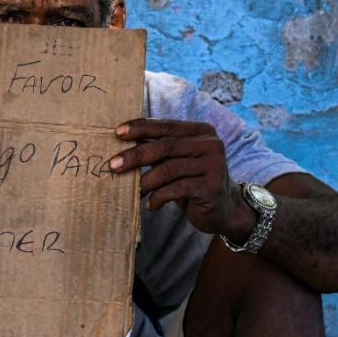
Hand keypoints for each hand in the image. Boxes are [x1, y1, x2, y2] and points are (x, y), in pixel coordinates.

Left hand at [110, 119, 254, 239]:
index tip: (117, 133)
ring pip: (169, 169)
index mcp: (201, 131)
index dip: (140, 128)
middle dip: (135, 156)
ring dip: (145, 182)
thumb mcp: (177, 162)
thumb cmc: (192, 182)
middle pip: (165, 146)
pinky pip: (176, 189)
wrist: (224, 210)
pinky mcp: (212, 186)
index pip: (165, 125)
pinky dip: (159, 197)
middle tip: (113, 165)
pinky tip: (151, 205)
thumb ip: (159, 150)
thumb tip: (122, 142)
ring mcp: (214, 164)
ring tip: (134, 192)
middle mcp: (210, 144)